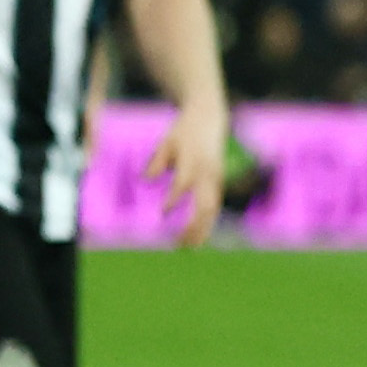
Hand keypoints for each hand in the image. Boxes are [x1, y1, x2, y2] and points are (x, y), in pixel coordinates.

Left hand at [150, 107, 227, 252]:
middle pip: (205, 204)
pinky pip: (214, 206)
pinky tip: (197, 237)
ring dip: (202, 230)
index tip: (163, 213)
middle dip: (194, 226)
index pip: (184, 183)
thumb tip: (148, 180)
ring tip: (188, 247)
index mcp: (194, 161)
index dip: (174, 199)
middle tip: (179, 244)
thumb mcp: (167, 142)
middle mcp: (208, 172)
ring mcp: (216, 178)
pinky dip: (207, 223)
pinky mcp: (218, 183)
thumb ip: (158, 161)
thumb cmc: (183, 132)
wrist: (209, 119)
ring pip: (212, 209)